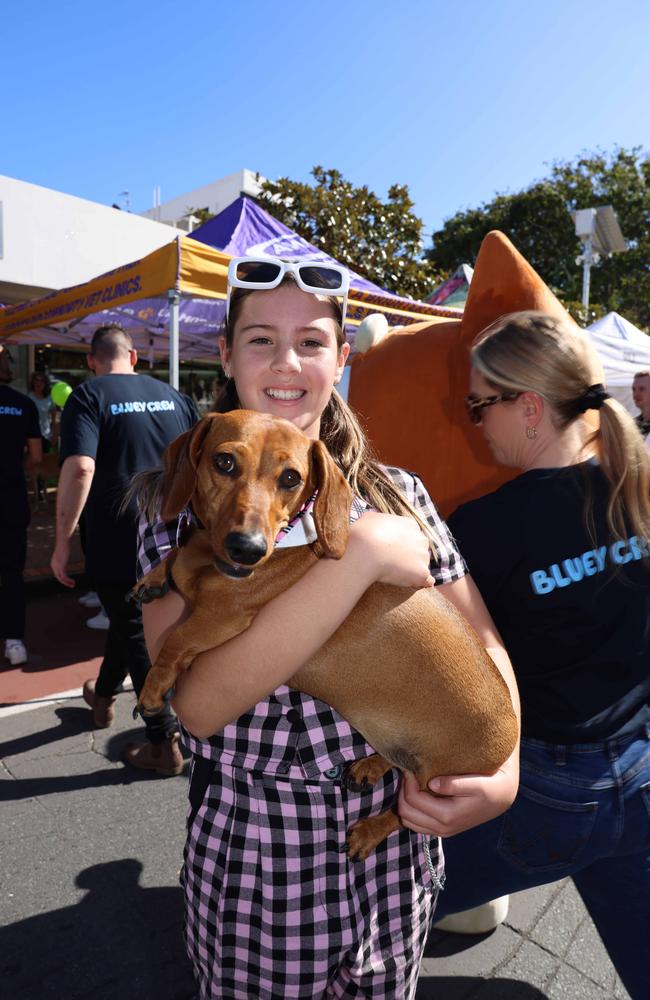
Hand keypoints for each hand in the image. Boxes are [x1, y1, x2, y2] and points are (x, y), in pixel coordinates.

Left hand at [50, 540, 75, 587]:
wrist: (63, 542)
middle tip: (71, 585)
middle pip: (58, 577)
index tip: (69, 581)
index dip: (63, 578)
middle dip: (65, 582)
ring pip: (61, 579)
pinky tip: (73, 582)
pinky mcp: (61, 567)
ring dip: (67, 583)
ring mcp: (57, 567)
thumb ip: (63, 557)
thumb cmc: (64, 545)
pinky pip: (64, 577)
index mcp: (54, 563)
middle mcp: (54, 566)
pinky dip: (68, 581)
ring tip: (73, 585)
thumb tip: (65, 555)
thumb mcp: (63, 553)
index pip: (57, 574)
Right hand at [349, 511, 433, 588]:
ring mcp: (423, 556)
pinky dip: (420, 583)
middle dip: (409, 555)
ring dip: (412, 569)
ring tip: (396, 575)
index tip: (392, 550)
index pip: (411, 535)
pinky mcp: (422, 573)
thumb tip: (376, 523)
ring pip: (422, 564)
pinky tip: (413, 585)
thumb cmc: (364, 535)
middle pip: (419, 549)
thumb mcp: (368, 518)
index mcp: (410, 524)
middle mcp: (421, 539)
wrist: (365, 553)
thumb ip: (378, 519)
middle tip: (393, 563)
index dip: (402, 543)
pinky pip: (426, 581)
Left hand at [397, 751, 518, 837]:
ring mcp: (441, 831)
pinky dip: (411, 809)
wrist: (502, 797)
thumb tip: (431, 782)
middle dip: (402, 791)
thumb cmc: (490, 786)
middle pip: (405, 812)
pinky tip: (418, 792)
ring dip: (405, 801)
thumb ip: (454, 784)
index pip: (413, 800)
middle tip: (409, 773)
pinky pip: (415, 823)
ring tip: (412, 782)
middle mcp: (442, 828)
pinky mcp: (441, 829)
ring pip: (407, 820)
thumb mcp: (477, 783)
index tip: (411, 766)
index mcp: (448, 816)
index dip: (408, 782)